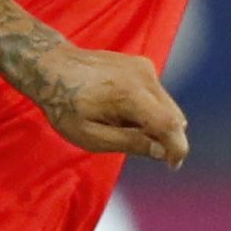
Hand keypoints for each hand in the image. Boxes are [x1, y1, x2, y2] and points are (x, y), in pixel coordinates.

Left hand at [33, 45, 189, 165]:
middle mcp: (143, 76)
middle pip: (174, 117)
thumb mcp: (89, 135)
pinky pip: (157, 96)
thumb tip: (161, 152)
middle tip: (135, 147)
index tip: (172, 165)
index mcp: (129, 95)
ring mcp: (144, 67)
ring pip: (167, 107)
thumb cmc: (65, 105)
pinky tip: (120, 110)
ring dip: (155, 124)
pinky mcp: (143, 65)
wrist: (53, 67)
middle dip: (164, 138)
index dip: (177, 148)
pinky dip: (149, 110)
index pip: (169, 124)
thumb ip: (128, 142)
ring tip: (119, 124)